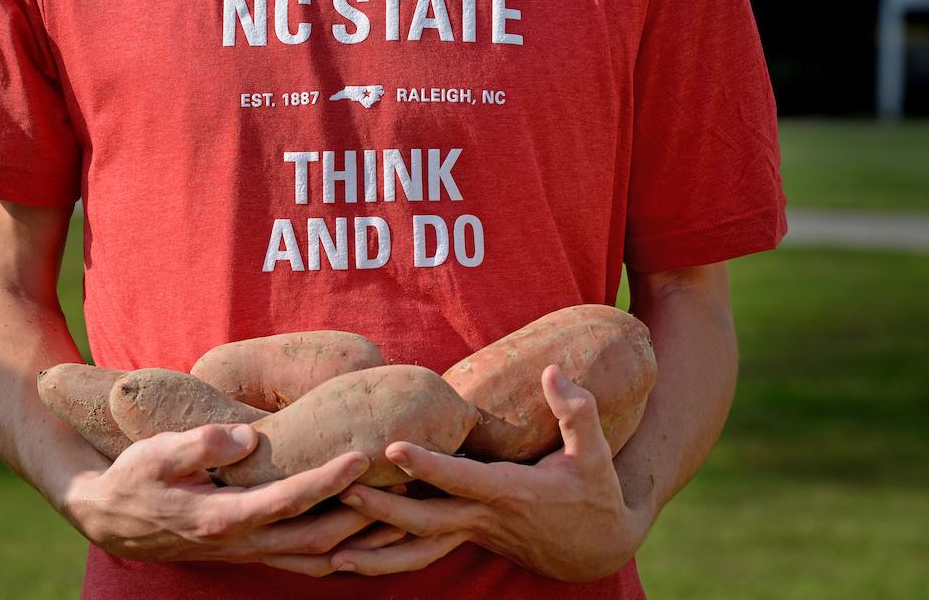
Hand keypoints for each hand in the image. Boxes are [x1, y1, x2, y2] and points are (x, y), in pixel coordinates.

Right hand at [60, 423, 386, 575]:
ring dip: (360, 542)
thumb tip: (248, 437)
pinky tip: (366, 535)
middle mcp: (243, 542)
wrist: (110, 517)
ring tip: (401, 516)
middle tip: (401, 486)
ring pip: (318, 558)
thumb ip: (200, 445)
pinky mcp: (252, 551)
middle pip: (319, 538)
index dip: (330, 480)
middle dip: (364, 515)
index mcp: (222, 516)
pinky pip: (305, 561)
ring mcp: (250, 552)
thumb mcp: (155, 453)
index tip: (364, 455)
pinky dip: (340, 552)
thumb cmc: (135, 477)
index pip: (289, 499)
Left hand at [330, 365, 650, 580]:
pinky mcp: (466, 540)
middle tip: (339, 490)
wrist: (597, 547)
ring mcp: (473, 534)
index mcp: (512, 492)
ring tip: (330, 552)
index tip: (391, 450)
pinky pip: (421, 553)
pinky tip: (351, 557)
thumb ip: (577, 412)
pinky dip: (387, 559)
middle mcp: (486, 518)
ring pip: (418, 549)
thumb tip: (551, 370)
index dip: (428, 466)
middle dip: (382, 508)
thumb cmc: (595, 493)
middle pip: (425, 519)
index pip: (462, 478)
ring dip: (375, 551)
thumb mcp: (596, 453)